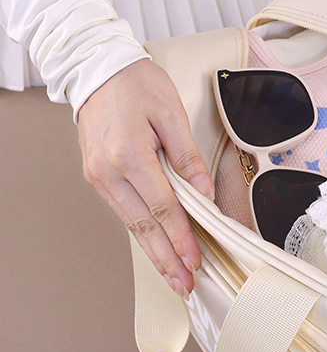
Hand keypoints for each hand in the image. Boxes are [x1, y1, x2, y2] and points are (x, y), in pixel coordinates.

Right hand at [77, 59, 213, 295]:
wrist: (96, 67)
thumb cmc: (134, 83)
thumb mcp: (171, 113)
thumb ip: (188, 157)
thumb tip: (204, 193)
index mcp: (129, 155)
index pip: (163, 208)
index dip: (181, 238)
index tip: (196, 259)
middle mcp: (108, 171)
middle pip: (145, 226)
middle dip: (167, 258)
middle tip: (185, 284)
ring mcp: (99, 176)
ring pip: (133, 224)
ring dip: (155, 252)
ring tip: (174, 276)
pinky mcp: (98, 177)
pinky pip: (125, 212)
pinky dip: (143, 233)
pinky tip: (157, 248)